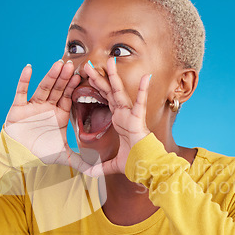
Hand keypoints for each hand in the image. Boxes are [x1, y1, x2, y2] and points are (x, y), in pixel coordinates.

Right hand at [5, 60, 96, 174]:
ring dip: (50, 76)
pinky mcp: (18, 107)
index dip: (73, 87)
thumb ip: (81, 161)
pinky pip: (21, 91)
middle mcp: (47, 106)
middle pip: (57, 89)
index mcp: (59, 114)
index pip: (68, 97)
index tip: (81, 76)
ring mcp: (33, 105)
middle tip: (72, 65)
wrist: (20, 157)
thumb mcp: (64, 156)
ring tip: (58, 65)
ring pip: (43, 87)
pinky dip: (24, 80)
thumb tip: (97, 171)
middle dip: (64, 78)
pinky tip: (29, 68)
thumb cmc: (41, 153)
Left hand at [83, 57, 150, 175]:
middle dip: (99, 78)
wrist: (145, 168)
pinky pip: (140, 102)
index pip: (105, 100)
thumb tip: (89, 174)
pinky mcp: (138, 119)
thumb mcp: (112, 165)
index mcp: (119, 120)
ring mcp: (131, 115)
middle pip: (109, 91)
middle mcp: (124, 114)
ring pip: (120, 92)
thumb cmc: (134, 163)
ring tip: (110, 60)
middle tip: (89, 64)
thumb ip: (100, 167)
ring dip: (114, 76)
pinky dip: (143, 90)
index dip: (97, 88)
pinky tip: (146, 76)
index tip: (88, 77)